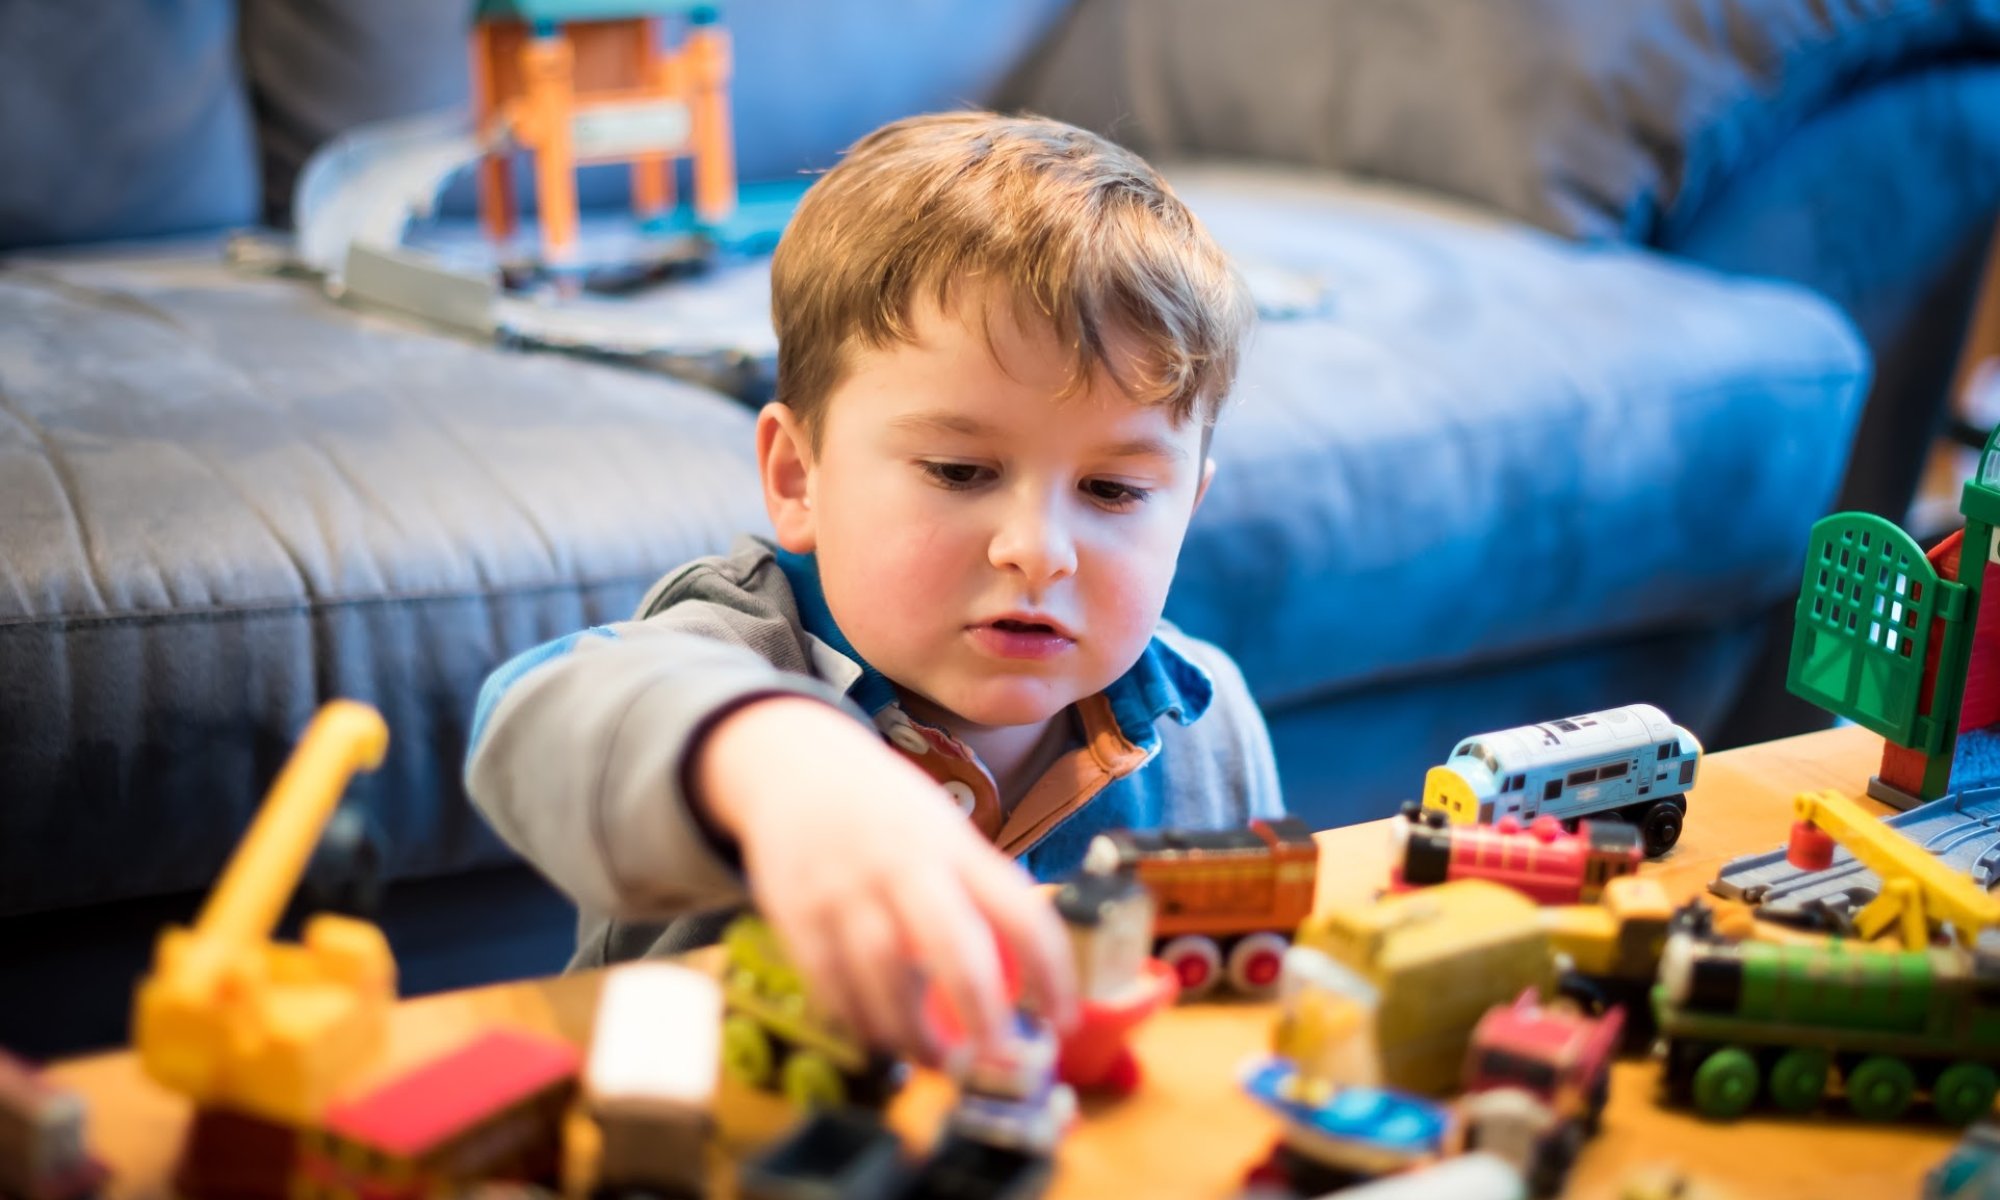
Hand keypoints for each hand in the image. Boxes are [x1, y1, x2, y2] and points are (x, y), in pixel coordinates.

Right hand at [694, 697, 1077, 1060]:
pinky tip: (877, 1034)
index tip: (1063, 1019)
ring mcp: (847, 889)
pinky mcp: (797, 911)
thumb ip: (976, 890)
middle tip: (997, 1060)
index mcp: (954, 846)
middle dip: (983, 1015)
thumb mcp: (942, 829)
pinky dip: (856, 1020)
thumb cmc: (884, 808)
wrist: (793, 762)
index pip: (1020, 912)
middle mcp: (904, 865)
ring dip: (913, 1033)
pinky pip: (830, 983)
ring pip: (885, 977)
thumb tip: (1022, 973)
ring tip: (935, 1060)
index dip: (1050, 973)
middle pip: (953, 948)